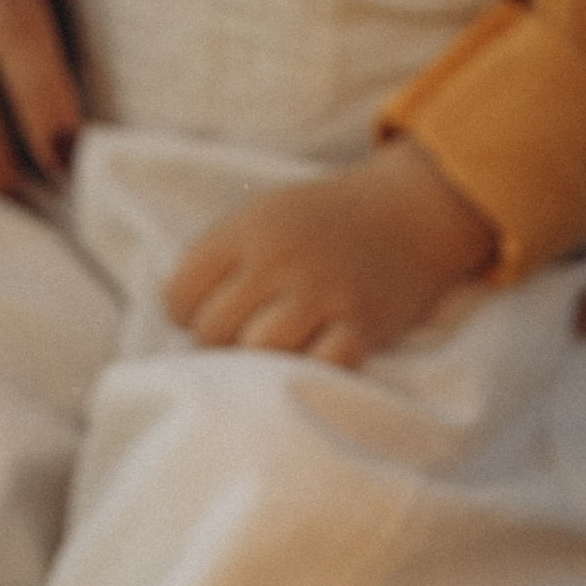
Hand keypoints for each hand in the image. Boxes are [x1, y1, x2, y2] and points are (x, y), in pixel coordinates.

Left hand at [163, 140, 494, 367]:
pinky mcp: (363, 325)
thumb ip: (218, 258)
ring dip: (257, 365)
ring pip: (259, 352)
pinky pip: (321, 366)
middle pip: (214, 331)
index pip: (180, 297)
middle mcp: (282, 260)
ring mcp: (324, 293)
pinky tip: (311, 360)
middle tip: (241, 341)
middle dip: (219, 345)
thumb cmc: (322, 223)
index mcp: (248, 230)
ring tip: (269, 356)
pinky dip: (311, 371)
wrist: (408, 214)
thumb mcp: (262, 217)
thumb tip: (177, 318)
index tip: (212, 314)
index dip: (187, 315)